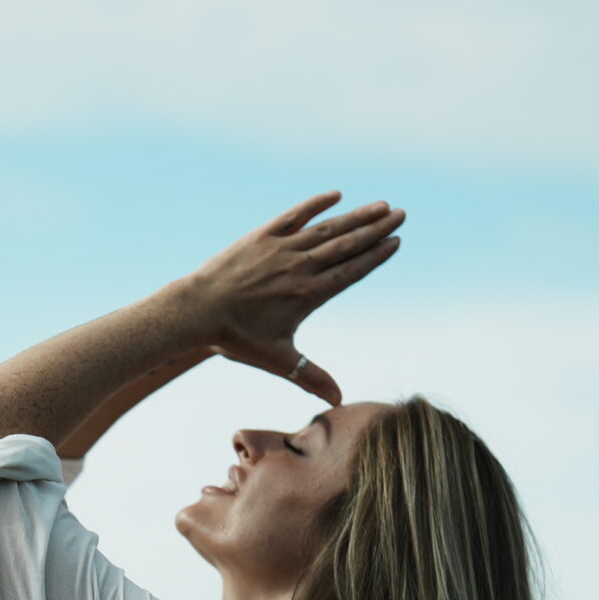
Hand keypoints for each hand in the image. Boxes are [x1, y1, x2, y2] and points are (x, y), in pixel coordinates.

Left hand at [180, 191, 403, 405]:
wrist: (196, 311)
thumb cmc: (236, 338)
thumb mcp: (278, 360)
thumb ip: (311, 377)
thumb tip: (338, 402)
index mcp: (307, 294)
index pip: (351, 271)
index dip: (376, 256)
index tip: (396, 243)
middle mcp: (299, 266)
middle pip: (346, 244)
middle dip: (376, 230)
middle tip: (402, 216)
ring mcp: (280, 247)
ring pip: (326, 228)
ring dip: (356, 216)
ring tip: (381, 206)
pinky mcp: (260, 236)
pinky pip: (294, 215)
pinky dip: (315, 205)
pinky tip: (336, 196)